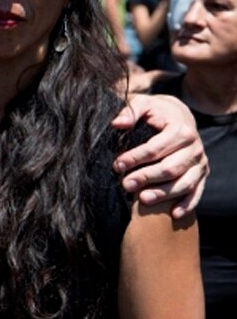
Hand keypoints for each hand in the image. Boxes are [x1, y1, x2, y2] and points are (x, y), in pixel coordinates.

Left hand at [112, 94, 206, 218]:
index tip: (117, 165)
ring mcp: (200, 162)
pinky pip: (197, 192)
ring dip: (164, 194)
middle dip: (146, 177)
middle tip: (125, 184)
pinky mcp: (202, 174)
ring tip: (142, 200)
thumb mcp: (142, 104)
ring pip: (184, 183)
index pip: (155, 148)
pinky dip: (188, 204)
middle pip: (170, 168)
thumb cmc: (156, 111)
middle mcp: (195, 147)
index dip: (135, 158)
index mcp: (181, 130)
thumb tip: (117, 124)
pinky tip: (174, 214)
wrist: (179, 115)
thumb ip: (130, 112)